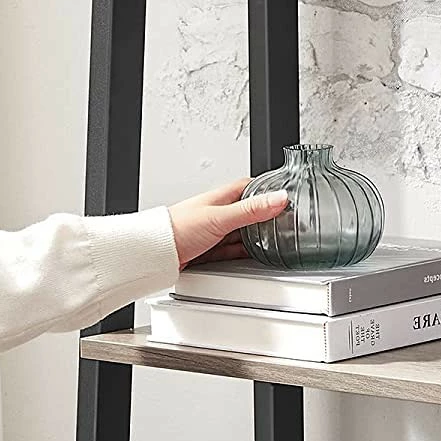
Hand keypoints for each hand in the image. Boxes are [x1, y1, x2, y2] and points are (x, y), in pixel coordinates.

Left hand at [168, 180, 289, 268]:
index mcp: (221, 197)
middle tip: (284, 221)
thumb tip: (279, 198)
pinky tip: (251, 254)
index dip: (267, 189)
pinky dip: (243, 251)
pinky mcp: (209, 248)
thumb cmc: (179, 228)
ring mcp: (213, 230)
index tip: (284, 194)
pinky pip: (232, 248)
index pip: (250, 187)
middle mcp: (218, 212)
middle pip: (248, 211)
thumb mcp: (222, 217)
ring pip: (241, 231)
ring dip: (254, 236)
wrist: (156, 252)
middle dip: (265, 216)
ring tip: (272, 240)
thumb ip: (251, 210)